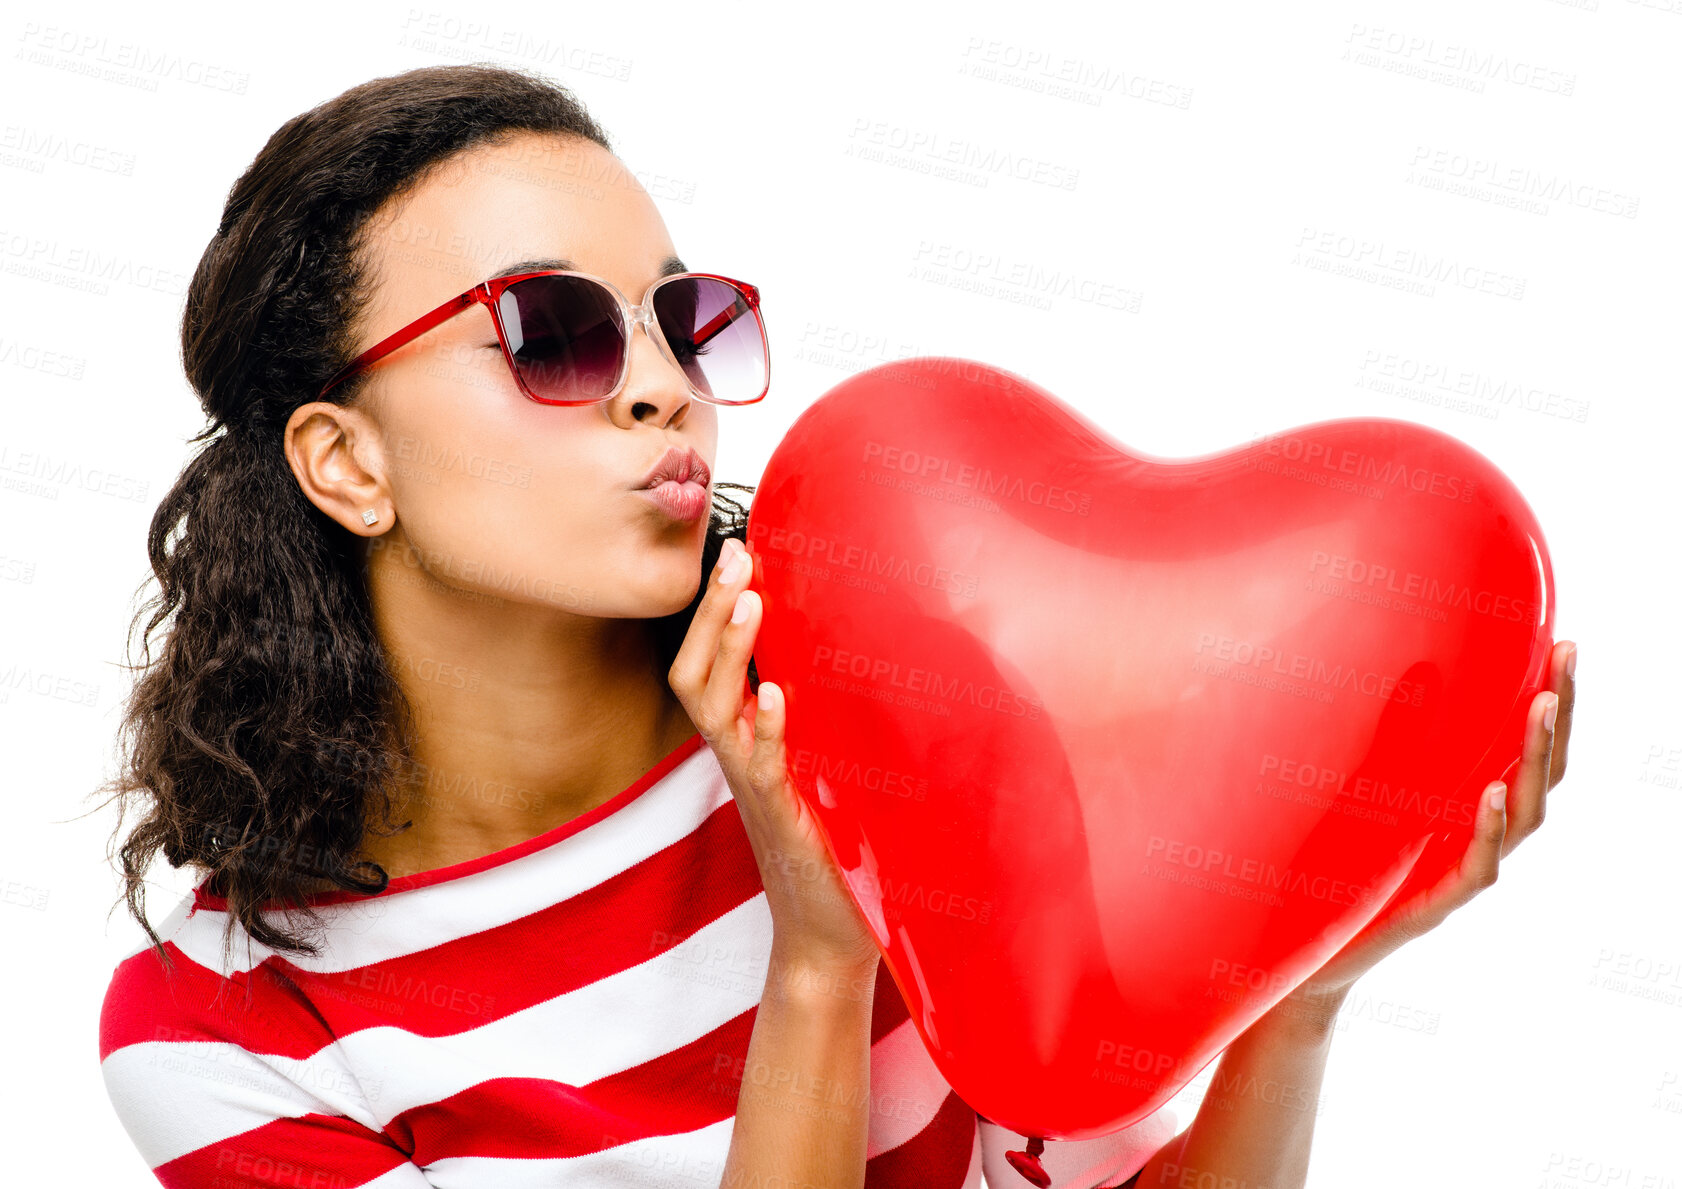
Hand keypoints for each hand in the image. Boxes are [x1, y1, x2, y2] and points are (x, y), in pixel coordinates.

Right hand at [668, 536, 881, 975]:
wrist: (829, 935)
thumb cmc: (834, 850)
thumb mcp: (828, 768)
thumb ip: (830, 719)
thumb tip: (867, 654)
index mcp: (747, 742)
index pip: (707, 664)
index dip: (712, 611)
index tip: (736, 552)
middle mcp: (740, 758)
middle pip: (696, 674)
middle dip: (709, 613)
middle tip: (735, 556)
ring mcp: (755, 788)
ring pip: (716, 710)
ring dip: (729, 652)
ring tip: (747, 602)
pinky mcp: (782, 818)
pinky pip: (762, 767)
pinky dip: (765, 728)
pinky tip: (773, 693)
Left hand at [1281, 639, 1577, 1012]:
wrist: (1310, 955)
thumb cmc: (1338, 873)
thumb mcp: (1357, 797)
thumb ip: (1384, 746)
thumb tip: (1404, 674)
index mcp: (1465, 807)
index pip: (1523, 749)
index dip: (1551, 703)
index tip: (1564, 646)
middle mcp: (1475, 837)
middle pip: (1538, 775)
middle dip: (1558, 718)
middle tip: (1567, 661)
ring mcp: (1461, 872)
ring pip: (1522, 817)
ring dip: (1532, 760)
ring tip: (1542, 707)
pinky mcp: (1434, 905)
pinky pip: (1477, 867)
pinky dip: (1486, 828)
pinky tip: (1492, 792)